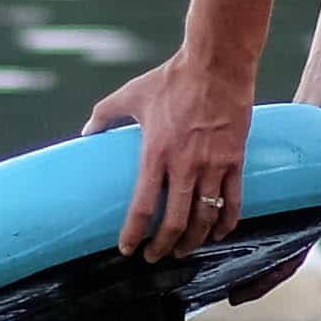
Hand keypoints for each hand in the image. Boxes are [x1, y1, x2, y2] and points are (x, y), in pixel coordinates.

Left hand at [85, 56, 253, 258]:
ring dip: (193, 241)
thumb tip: (85, 133)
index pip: (142, 206)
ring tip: (184, 250)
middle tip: (155, 257)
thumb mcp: (131, 93)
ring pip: (205, 218)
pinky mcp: (235, 159)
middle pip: (174, 221)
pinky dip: (226, 223)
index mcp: (155, 152)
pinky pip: (234, 201)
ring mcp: (213, 164)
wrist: (217, 63)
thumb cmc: (172, 78)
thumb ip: (104, 115)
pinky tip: (218, 234)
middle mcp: (184, 165)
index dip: (133, 234)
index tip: (127, 249)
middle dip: (163, 247)